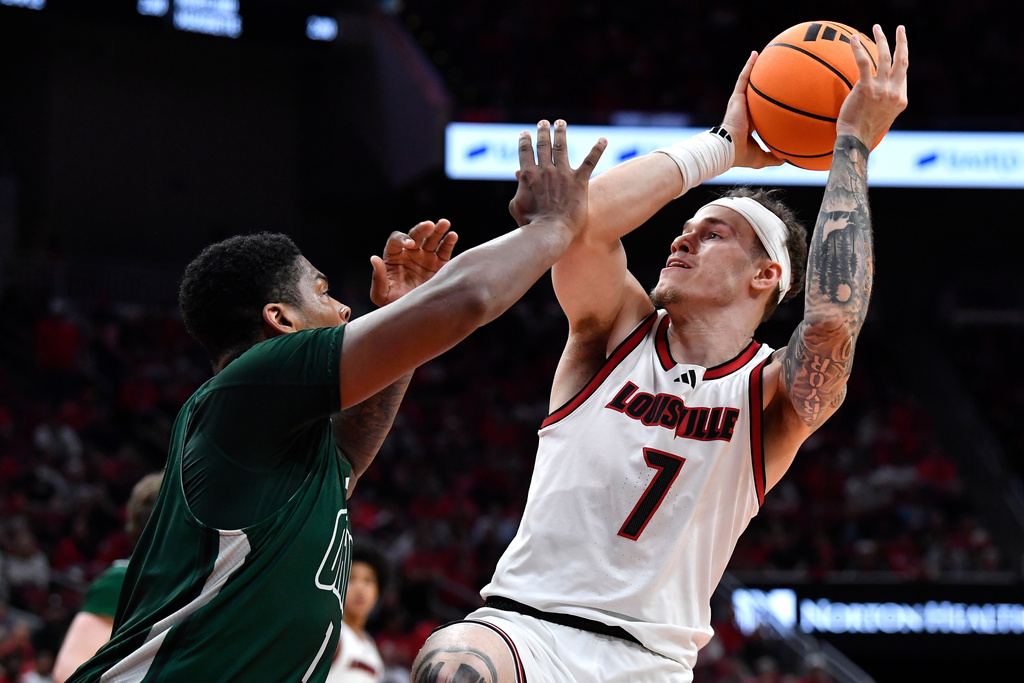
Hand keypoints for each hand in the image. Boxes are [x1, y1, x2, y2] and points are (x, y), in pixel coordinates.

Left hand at [369, 219, 458, 305]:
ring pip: (431, 239)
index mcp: (394, 257)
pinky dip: (449, 241)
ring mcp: (426, 257)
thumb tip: (374, 258)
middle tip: (429, 225)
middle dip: (421, 229)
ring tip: (444, 223)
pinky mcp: (440, 264)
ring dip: (437, 230)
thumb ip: (378, 277)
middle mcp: (410, 253)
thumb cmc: (394, 304)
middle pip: (415, 235)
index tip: (411, 245)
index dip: (403, 239)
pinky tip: (452, 235)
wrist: (414, 315)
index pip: (396, 241)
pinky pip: (444, 250)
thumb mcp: (381, 294)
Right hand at [508, 120, 606, 234]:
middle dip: (543, 131)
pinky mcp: (579, 181)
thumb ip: (518, 190)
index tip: (525, 133)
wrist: (550, 232)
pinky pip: (590, 161)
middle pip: (543, 145)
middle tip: (544, 123)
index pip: (525, 151)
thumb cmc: (531, 224)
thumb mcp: (517, 206)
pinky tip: (604, 139)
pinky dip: (597, 148)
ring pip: (562, 146)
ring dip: (561, 132)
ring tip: (561, 123)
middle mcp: (545, 170)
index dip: (524, 141)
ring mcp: (563, 174)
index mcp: (528, 175)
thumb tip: (519, 177)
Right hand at [722, 51, 783, 169]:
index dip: (764, 105)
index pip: (758, 111)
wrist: (727, 149)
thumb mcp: (762, 157)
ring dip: (753, 68)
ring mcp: (739, 103)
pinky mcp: (736, 98)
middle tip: (771, 72)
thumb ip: (774, 157)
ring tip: (762, 55)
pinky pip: (743, 79)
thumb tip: (788, 160)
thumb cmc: (741, 155)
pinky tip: (755, 54)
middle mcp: (743, 110)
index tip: (773, 99)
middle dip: (760, 83)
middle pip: (753, 93)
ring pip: (747, 82)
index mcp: (748, 123)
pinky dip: (748, 66)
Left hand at [836, 25, 908, 145]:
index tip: (898, 50)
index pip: (903, 74)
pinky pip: (863, 62)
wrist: (856, 142)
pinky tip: (853, 39)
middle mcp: (895, 92)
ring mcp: (882, 90)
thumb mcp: (881, 118)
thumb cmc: (862, 134)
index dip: (901, 60)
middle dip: (902, 42)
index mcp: (900, 99)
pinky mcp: (866, 88)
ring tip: (877, 27)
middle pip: (902, 60)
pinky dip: (858, 48)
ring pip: (885, 57)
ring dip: (882, 39)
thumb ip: (882, 104)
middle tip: (900, 28)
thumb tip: (875, 97)